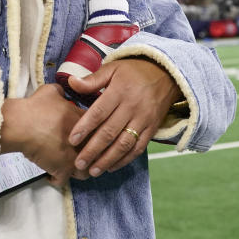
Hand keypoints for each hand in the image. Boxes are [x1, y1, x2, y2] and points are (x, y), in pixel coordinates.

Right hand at [0, 84, 87, 186]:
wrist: (20, 124)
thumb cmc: (35, 106)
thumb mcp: (51, 91)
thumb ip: (62, 91)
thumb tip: (63, 91)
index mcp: (84, 121)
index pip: (100, 130)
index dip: (93, 133)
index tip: (86, 136)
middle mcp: (84, 141)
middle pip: (97, 153)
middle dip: (91, 154)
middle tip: (81, 154)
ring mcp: (74, 158)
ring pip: (85, 171)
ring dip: (78, 170)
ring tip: (69, 167)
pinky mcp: (62, 170)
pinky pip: (63, 181)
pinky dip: (56, 179)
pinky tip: (51, 175)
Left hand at [66, 59, 181, 177]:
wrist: (167, 73)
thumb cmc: (134, 71)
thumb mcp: (113, 68)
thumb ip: (92, 79)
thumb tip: (71, 82)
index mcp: (120, 90)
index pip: (99, 112)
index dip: (85, 127)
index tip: (72, 140)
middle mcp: (132, 107)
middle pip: (110, 132)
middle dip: (93, 150)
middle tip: (79, 163)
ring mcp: (144, 119)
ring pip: (124, 144)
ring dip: (108, 159)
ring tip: (93, 170)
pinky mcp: (153, 128)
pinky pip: (139, 148)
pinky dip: (125, 159)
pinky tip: (111, 167)